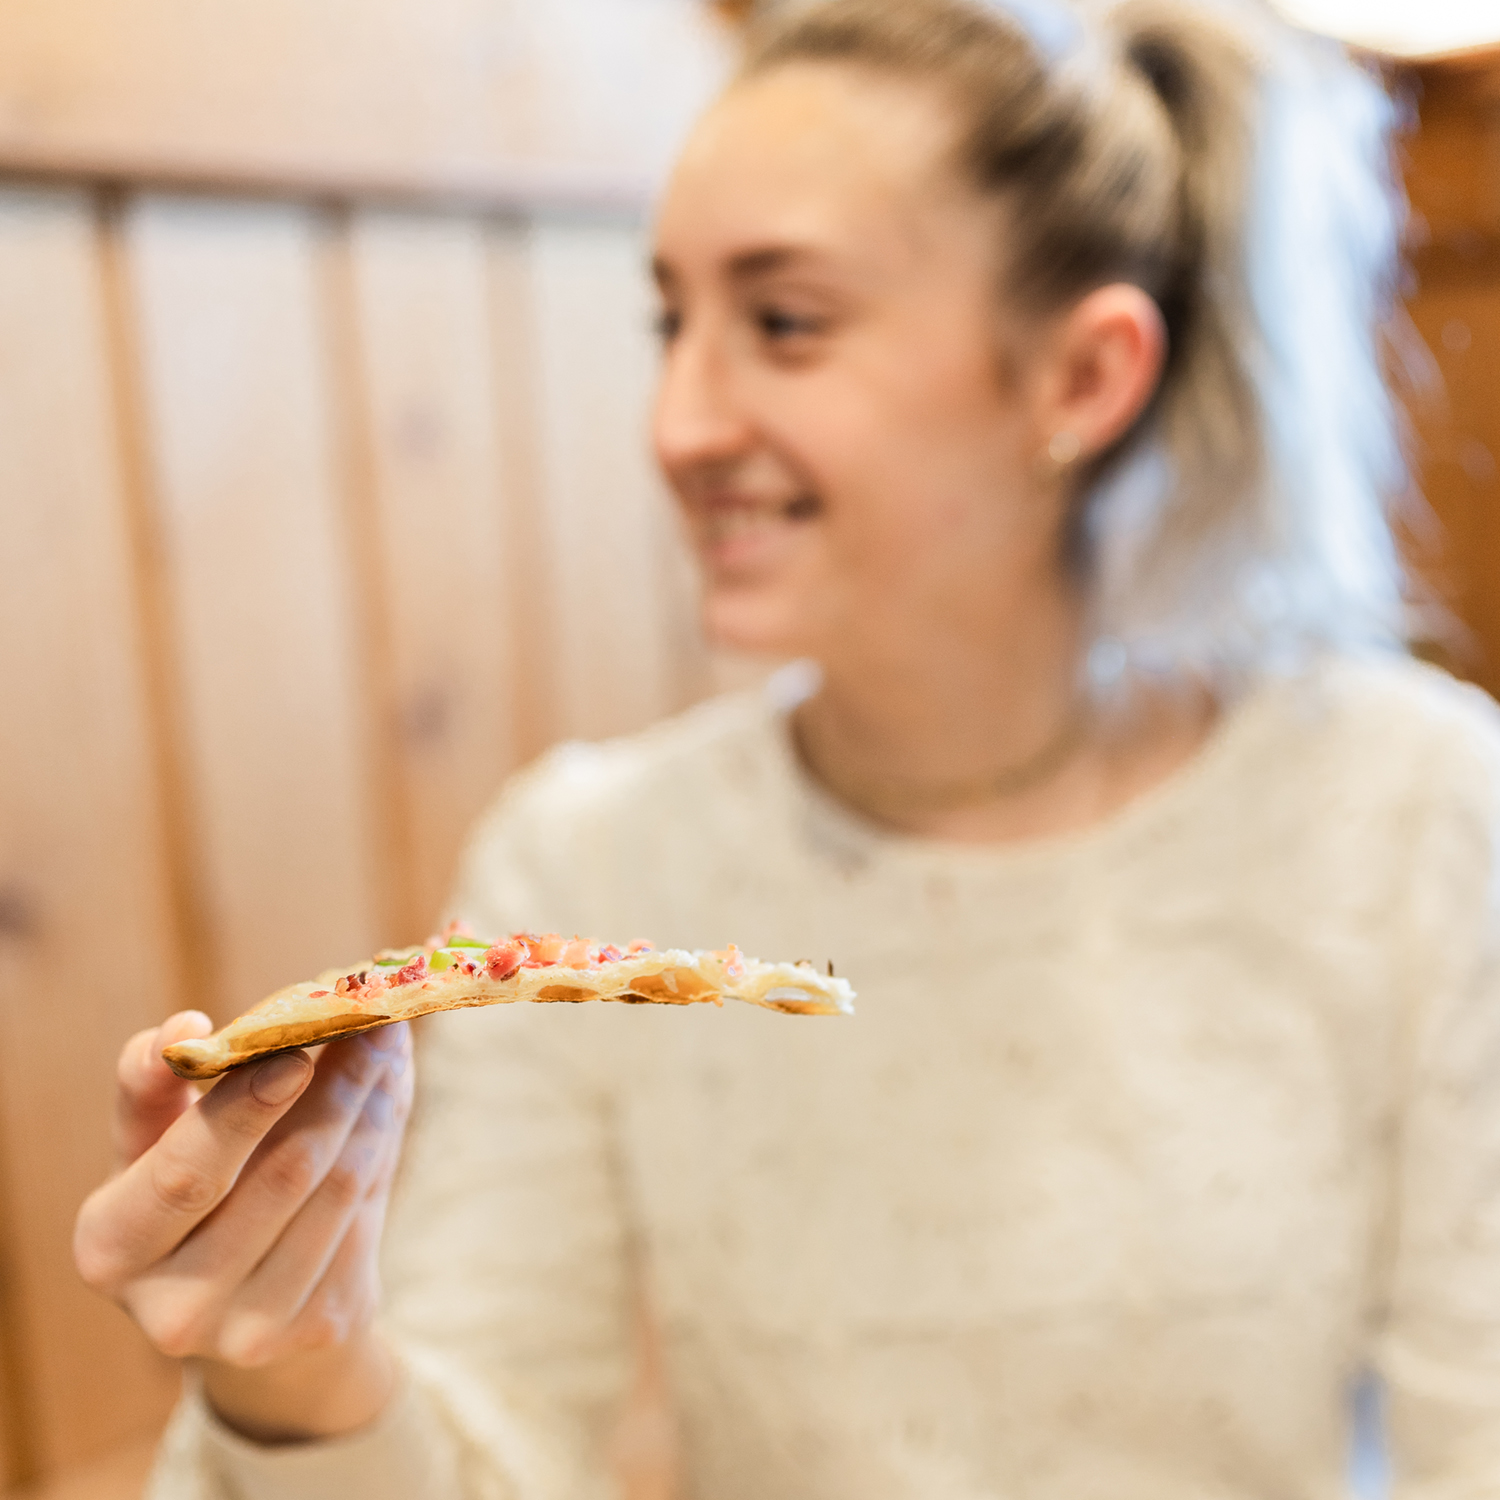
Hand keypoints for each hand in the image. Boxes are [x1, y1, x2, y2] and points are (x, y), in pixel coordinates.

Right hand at [75, 1010, 414, 1442]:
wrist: (235, 1296)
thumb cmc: (181, 1190)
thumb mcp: (146, 1141)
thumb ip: (152, 1081)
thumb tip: (183, 1028)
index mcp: (113, 1248)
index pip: (185, 1174)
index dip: (243, 1111)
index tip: (296, 1053)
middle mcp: (176, 1308)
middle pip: (285, 1174)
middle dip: (337, 1086)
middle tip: (370, 1019)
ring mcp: (253, 1330)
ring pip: (340, 1188)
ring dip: (373, 1105)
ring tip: (385, 1046)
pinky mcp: (320, 1326)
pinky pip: (369, 1214)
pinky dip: (384, 1145)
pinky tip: (385, 1101)